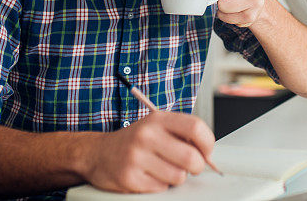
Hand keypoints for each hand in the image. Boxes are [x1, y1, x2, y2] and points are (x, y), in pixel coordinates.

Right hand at [83, 111, 213, 192]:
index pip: (195, 127)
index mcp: (157, 118)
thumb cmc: (135, 141)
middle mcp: (147, 135)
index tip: (207, 152)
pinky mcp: (129, 178)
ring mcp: (136, 157)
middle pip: (191, 157)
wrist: (98, 153)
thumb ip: (181, 134)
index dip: (208, 143)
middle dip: (197, 167)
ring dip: (176, 177)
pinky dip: (160, 185)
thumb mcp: (156, 126)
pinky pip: (161, 188)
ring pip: (178, 176)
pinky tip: (149, 176)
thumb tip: (208, 154)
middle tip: (192, 167)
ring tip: (164, 169)